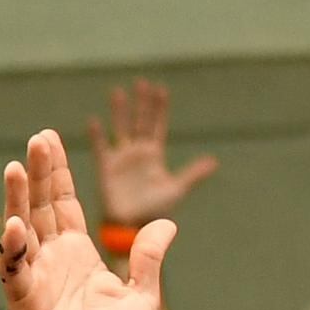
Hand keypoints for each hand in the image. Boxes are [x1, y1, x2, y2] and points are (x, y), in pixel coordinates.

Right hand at [0, 130, 167, 309]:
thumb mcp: (143, 296)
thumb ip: (150, 259)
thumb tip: (168, 223)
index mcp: (78, 255)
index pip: (65, 204)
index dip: (59, 173)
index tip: (51, 139)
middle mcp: (53, 261)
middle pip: (42, 207)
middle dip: (39, 173)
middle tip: (37, 138)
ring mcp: (36, 280)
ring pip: (23, 230)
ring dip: (18, 199)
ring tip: (14, 166)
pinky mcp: (26, 303)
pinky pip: (16, 271)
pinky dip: (14, 248)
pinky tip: (16, 224)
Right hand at [84, 78, 216, 230]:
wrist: (132, 228)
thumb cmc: (154, 211)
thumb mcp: (176, 189)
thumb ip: (193, 173)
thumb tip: (214, 161)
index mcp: (154, 155)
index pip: (157, 125)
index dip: (159, 108)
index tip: (161, 89)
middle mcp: (137, 152)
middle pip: (139, 121)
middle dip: (141, 103)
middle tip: (142, 82)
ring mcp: (122, 159)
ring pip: (120, 128)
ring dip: (120, 111)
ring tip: (118, 92)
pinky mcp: (106, 168)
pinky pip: (101, 148)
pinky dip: (97, 135)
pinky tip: (94, 121)